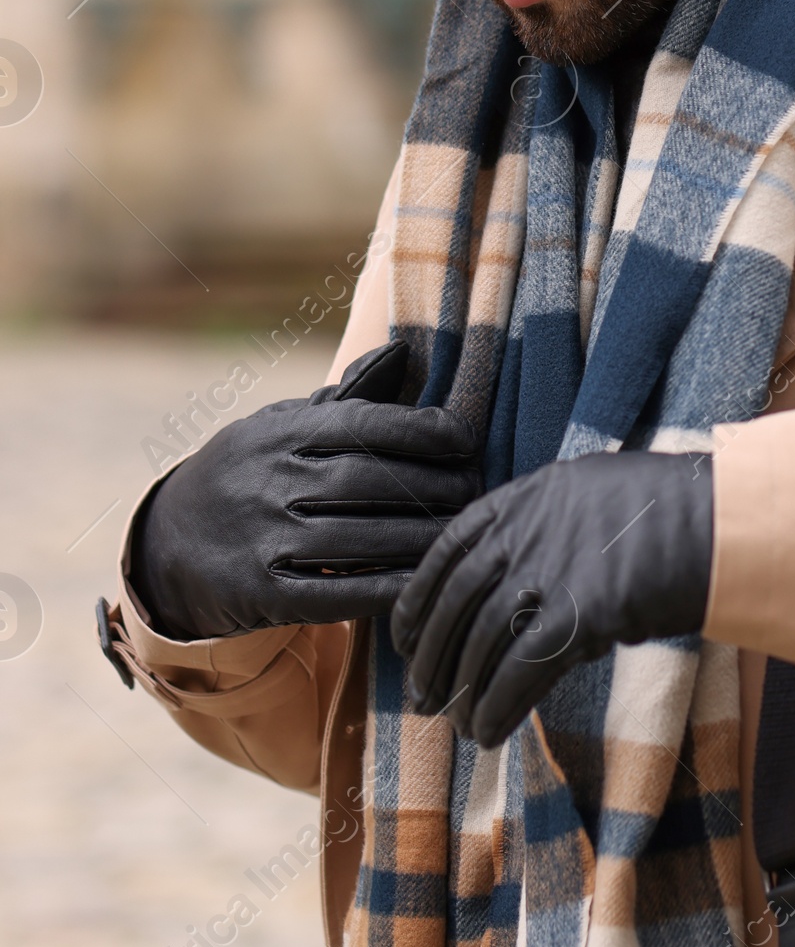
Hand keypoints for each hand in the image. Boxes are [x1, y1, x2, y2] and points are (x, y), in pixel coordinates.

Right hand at [131, 342, 480, 638]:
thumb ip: (345, 399)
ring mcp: (262, 540)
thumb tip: (402, 352)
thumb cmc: (250, 475)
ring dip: (421, 538)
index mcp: (278, 434)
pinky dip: (385, 589)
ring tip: (466, 532)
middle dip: (433, 486)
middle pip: (367, 483)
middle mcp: (267, 483)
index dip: (421, 429)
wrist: (165, 546)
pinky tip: (425, 581)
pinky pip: (335, 593)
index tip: (467, 438)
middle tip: (478, 490)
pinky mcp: (261, 594)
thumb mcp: (281, 427)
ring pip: (358, 540)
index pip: (361, 424)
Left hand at [390, 450, 713, 745]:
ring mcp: (551, 571)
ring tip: (454, 724)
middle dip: (430, 655)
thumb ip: (551, 529)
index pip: (446, 550)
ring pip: (480, 642)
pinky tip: (486, 734)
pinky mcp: (579, 616)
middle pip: (455, 602)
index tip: (403, 636)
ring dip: (461, 690)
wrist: (725, 521)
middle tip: (420, 696)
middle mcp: (528, 530)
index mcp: (527, 496)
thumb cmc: (675, 512)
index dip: (417, 600)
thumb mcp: (596, 494)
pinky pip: (519, 672)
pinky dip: (496, 708)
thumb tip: (528, 588)